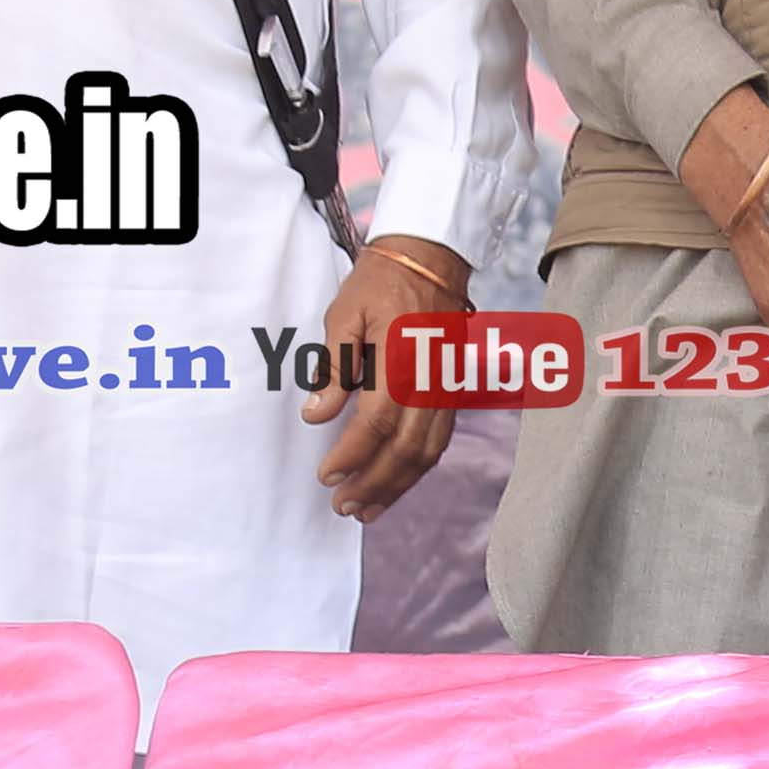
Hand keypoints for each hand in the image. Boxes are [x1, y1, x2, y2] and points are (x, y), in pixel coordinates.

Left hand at [302, 235, 472, 522]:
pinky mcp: (452, 389)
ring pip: (428, 451)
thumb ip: (334, 369)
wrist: (431, 259)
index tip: (327, 477)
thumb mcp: (344, 316)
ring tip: (368, 509)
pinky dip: (418, 466)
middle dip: (374, 484)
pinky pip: (440, 438)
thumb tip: (316, 415)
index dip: (351, 456)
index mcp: (401, 362)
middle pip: (406, 449)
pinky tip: (398, 481)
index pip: (376, 424)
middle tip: (343, 507)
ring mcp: (446, 388)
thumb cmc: (381, 283)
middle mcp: (431, 382)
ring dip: (398, 485)